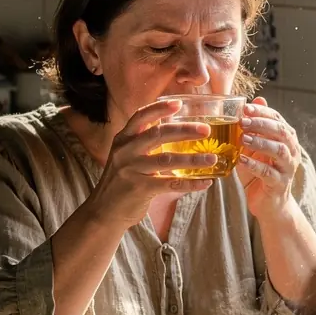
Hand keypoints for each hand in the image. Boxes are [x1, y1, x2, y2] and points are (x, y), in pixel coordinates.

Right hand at [89, 100, 215, 228]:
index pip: (140, 117)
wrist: (103, 211)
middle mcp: (126, 151)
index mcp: (123, 140)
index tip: (179, 103)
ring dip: (193, 159)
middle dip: (184, 130)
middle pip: (159, 134)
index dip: (159, 109)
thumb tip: (175, 131)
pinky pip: (171, 183)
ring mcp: (132, 170)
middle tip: (206, 130)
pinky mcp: (140, 189)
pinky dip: (190, 183)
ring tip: (212, 158)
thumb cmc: (121, 182)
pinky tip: (205, 182)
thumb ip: (143, 144)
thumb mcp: (125, 157)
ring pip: (168, 160)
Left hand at [237, 98, 300, 219]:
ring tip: (243, 138)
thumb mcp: (255, 147)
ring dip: (260, 142)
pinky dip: (254, 165)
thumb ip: (256, 127)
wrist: (269, 204)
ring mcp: (288, 168)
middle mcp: (291, 151)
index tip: (246, 107)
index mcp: (287, 139)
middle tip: (243, 121)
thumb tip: (257, 99)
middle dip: (262, 124)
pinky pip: (268, 173)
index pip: (278, 119)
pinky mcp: (280, 184)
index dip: (263, 112)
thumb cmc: (260, 172)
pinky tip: (241, 160)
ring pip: (278, 150)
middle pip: (281, 132)